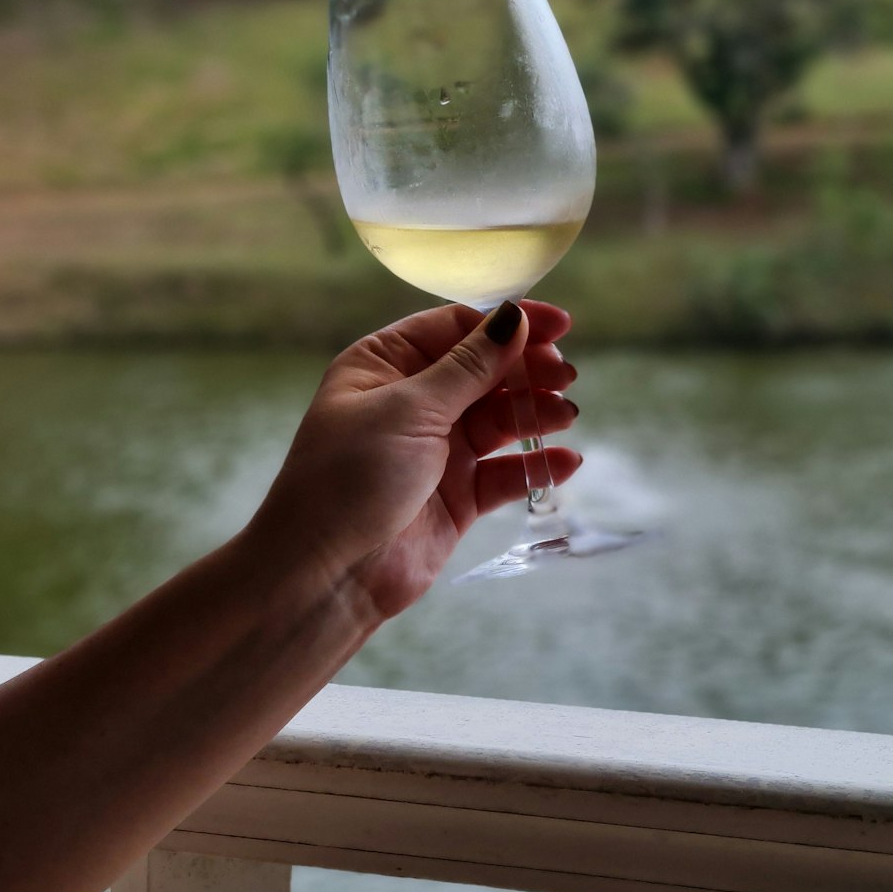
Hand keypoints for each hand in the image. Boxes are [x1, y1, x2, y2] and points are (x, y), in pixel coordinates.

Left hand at [250, 300, 580, 620]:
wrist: (326, 574)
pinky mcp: (456, 496)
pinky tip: (565, 461)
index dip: (507, 324)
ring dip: (535, 413)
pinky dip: (535, 465)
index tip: (558, 326)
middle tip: (563, 376)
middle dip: (526, 370)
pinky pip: (505, 472)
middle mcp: (411, 401)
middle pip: (484, 371)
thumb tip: (513, 317)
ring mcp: (436, 450)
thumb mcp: (409, 409)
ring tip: (566, 415)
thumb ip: (468, 366)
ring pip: (499, 419)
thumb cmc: (349, 476)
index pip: (456, 327)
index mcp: (384, 364)